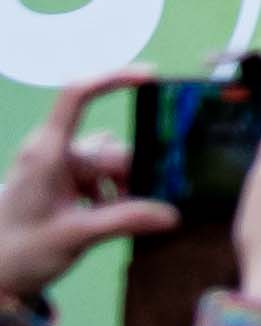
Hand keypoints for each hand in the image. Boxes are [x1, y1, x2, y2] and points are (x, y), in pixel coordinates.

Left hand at [0, 76, 174, 310]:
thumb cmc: (22, 250)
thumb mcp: (76, 236)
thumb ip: (125, 220)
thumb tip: (172, 214)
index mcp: (48, 152)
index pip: (76, 97)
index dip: (112, 78)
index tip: (151, 75)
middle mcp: (52, 151)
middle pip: (108, 145)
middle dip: (131, 173)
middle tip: (142, 206)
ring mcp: (56, 166)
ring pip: (108, 162)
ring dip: (121, 186)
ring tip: (118, 217)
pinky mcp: (60, 181)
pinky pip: (99, 176)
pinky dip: (111, 193)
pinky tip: (106, 217)